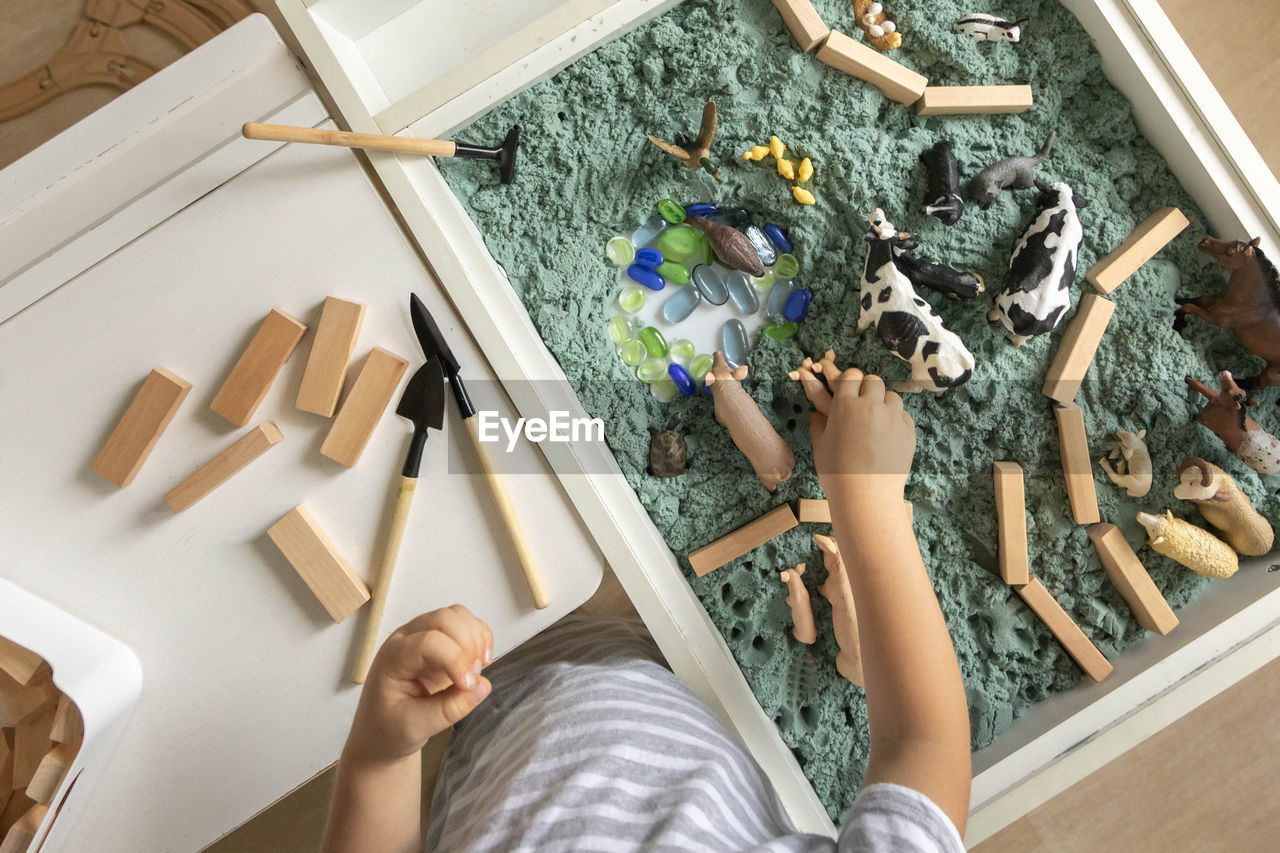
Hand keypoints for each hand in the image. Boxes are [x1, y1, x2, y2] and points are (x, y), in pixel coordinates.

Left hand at [346, 606, 493, 764]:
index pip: (429, 641)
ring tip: (478, 670)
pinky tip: (481, 662)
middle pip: (445, 618)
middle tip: (472, 679)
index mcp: (392, 658)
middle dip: (468, 645)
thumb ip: (448, 709)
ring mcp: (423, 635)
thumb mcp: (414, 728)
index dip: (455, 659)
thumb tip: (482, 686)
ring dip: (476, 639)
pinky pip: (465, 624)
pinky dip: (480, 638)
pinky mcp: (440, 641)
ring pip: (458, 616)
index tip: (466, 686)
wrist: (380, 734)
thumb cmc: (388, 730)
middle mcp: (407, 639)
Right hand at [795, 352, 915, 506]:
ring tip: (877, 422)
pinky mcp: (908, 431)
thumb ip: (818, 425)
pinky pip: (903, 416)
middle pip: (874, 381)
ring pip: (892, 396)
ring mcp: (892, 418)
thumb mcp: (820, 446)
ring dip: (884, 404)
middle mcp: (870, 406)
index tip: (850, 391)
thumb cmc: (837, 473)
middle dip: (868, 389)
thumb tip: (816, 414)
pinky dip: (896, 421)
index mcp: (845, 406)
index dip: (851, 382)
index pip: (852, 376)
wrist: (866, 496)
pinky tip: (887, 437)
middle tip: (864, 405)